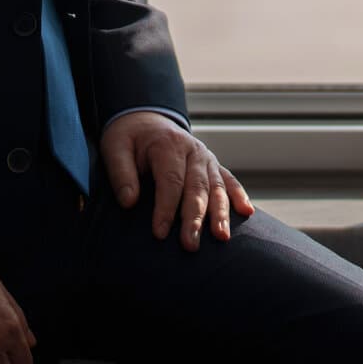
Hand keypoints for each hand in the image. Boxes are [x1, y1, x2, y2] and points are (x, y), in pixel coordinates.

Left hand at [100, 110, 254, 248]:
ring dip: (220, 212)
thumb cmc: (129, 138)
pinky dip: (238, 194)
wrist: (146, 119)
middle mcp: (191, 150)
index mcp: (167, 145)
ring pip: (216, 186)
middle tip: (190, 244)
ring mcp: (205, 157)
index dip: (165, 208)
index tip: (159, 234)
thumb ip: (121, 173)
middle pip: (196, 187)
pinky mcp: (213, 165)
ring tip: (222, 237)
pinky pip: (229, 179)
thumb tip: (128, 202)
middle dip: (194, 217)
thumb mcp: (115, 147)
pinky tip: (247, 212)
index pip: (170, 181)